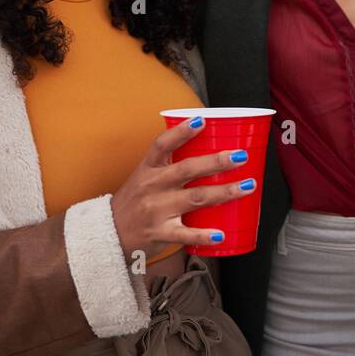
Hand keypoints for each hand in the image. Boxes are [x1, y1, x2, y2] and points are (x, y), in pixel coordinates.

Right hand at [110, 117, 253, 262]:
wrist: (107, 235)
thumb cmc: (134, 203)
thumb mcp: (144, 178)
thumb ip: (168, 166)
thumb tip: (206, 152)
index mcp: (147, 169)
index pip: (162, 145)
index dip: (181, 132)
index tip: (202, 120)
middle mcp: (152, 187)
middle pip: (187, 169)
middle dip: (216, 161)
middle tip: (240, 156)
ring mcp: (156, 210)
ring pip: (195, 198)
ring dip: (224, 192)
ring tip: (247, 186)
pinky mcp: (159, 233)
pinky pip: (185, 234)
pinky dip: (204, 235)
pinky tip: (221, 234)